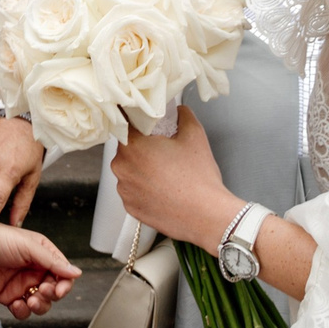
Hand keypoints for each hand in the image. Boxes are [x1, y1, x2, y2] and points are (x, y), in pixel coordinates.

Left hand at [0, 220, 79, 318]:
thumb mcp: (27, 246)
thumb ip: (52, 261)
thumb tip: (76, 272)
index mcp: (42, 255)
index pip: (63, 273)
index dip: (65, 284)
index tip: (60, 289)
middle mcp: (34, 270)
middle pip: (54, 291)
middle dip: (52, 295)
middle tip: (42, 291)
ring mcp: (22, 284)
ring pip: (41, 304)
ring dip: (40, 306)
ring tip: (30, 301)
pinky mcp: (9, 296)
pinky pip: (23, 310)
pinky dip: (23, 311)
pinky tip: (16, 304)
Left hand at [109, 108, 237, 253]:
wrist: (207, 217)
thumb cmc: (199, 179)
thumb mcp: (195, 136)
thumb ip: (183, 115)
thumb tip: (178, 110)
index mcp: (132, 145)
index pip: (126, 124)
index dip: (138, 122)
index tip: (148, 126)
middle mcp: (121, 167)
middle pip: (127, 148)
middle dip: (142, 147)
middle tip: (163, 152)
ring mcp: (124, 190)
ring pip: (129, 170)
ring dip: (141, 169)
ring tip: (165, 174)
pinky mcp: (130, 208)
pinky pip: (132, 191)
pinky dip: (143, 189)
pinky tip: (162, 190)